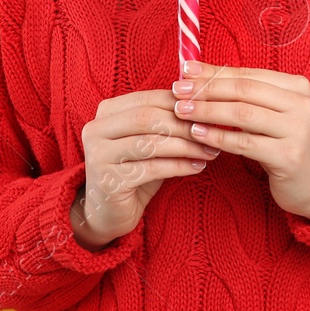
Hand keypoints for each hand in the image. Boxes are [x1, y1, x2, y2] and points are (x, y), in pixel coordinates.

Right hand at [73, 89, 222, 249]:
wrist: (108, 212)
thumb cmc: (135, 169)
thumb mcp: (150, 140)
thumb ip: (167, 120)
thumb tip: (204, 100)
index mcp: (107, 111)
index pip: (149, 98)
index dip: (182, 103)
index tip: (210, 109)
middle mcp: (96, 129)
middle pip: (148, 118)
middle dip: (185, 124)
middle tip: (213, 131)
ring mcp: (98, 155)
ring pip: (151, 143)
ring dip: (186, 146)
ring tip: (210, 151)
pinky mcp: (108, 181)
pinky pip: (152, 168)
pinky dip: (179, 166)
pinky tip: (198, 167)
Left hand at [172, 61, 309, 223]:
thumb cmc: (287, 145)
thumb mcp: (273, 116)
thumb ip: (247, 97)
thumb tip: (202, 76)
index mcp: (298, 87)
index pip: (249, 74)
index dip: (215, 72)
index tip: (186, 71)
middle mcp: (302, 104)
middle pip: (245, 90)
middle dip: (207, 89)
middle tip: (178, 91)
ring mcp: (298, 130)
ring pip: (243, 114)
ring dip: (208, 111)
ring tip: (182, 111)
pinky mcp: (289, 156)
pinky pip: (245, 143)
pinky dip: (218, 137)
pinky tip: (197, 134)